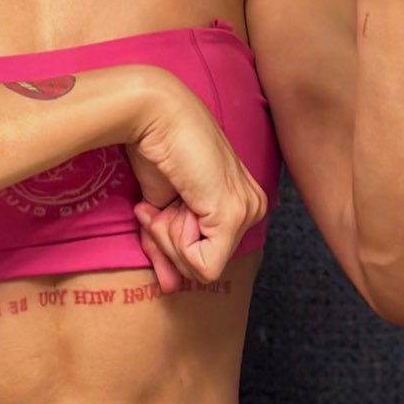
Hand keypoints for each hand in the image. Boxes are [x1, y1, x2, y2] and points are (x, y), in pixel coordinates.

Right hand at [123, 70, 265, 291]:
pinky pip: (201, 262)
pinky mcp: (232, 214)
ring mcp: (247, 210)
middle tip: (157, 207)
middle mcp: (253, 206)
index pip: (207, 255)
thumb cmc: (156, 150)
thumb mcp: (161, 210)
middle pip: (205, 265)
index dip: (172, 242)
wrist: (151, 114)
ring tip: (163, 201)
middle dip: (169, 242)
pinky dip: (173, 241)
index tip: (156, 210)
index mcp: (242, 202)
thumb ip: (168, 248)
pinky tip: (170, 205)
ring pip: (202, 267)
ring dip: (168, 238)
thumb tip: (170, 288)